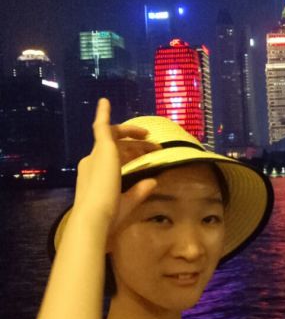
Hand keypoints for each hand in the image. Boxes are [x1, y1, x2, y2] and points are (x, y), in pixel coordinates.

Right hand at [73, 99, 160, 230]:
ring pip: (115, 138)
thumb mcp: (128, 202)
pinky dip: (103, 114)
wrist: (95, 217)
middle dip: (137, 146)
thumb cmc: (109, 215)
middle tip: (156, 148)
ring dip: (134, 136)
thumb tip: (153, 181)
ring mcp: (97, 155)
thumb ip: (140, 191)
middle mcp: (93, 162)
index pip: (115, 159)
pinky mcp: (103, 149)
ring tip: (151, 138)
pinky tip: (105, 101)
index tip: (147, 158)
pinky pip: (102, 127)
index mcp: (96, 175)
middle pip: (116, 147)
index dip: (131, 156)